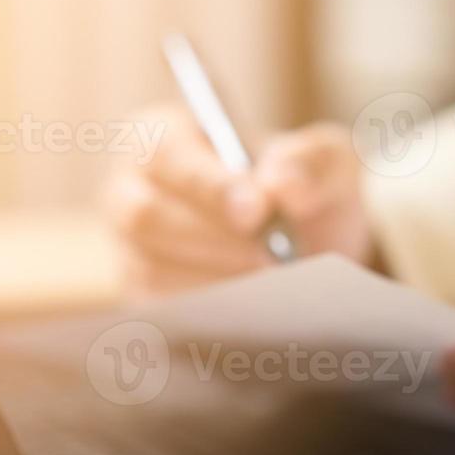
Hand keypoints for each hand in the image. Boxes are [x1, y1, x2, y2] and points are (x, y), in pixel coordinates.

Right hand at [104, 106, 374, 294]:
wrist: (305, 244)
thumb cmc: (301, 188)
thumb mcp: (323, 160)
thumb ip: (309, 162)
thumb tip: (284, 185)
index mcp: (164, 139)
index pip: (167, 154)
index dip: (210, 185)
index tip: (257, 210)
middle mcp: (132, 191)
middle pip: (145, 215)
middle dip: (215, 240)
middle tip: (273, 257)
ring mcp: (130, 249)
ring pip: (152, 269)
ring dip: (216, 281)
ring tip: (273, 285)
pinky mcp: (141, 299)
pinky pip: (161, 312)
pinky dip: (210, 316)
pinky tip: (255, 311)